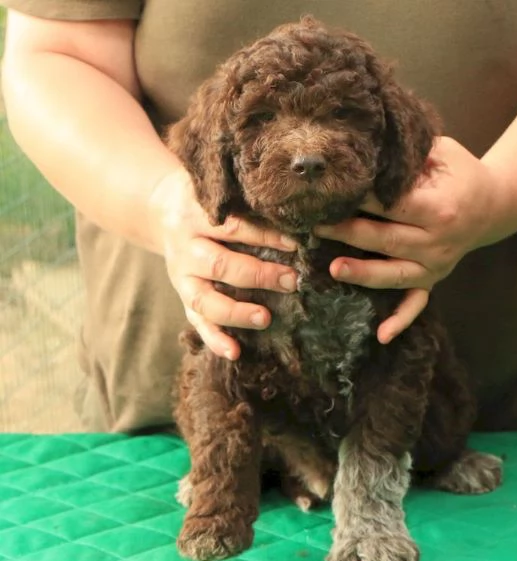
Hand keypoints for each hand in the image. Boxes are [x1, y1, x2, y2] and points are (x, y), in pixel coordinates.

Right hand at [152, 167, 297, 359]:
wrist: (160, 208)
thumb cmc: (206, 200)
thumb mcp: (218, 192)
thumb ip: (246, 202)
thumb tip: (297, 212)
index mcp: (196, 216)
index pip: (233, 227)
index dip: (265, 236)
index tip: (296, 243)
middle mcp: (186, 248)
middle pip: (220, 265)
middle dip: (258, 275)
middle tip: (293, 281)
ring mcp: (181, 277)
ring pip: (204, 300)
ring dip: (236, 312)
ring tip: (266, 318)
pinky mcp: (182, 296)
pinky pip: (196, 322)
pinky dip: (214, 339)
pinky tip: (234, 352)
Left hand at [315, 137, 505, 342]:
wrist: (495, 204)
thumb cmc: (462, 174)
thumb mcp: (443, 153)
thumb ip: (410, 155)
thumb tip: (369, 148)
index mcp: (440, 207)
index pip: (393, 204)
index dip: (360, 198)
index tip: (331, 192)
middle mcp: (439, 241)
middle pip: (386, 239)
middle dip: (348, 233)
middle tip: (313, 226)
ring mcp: (437, 265)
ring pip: (394, 274)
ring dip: (363, 274)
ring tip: (333, 270)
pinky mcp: (434, 279)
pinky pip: (417, 303)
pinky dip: (401, 320)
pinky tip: (381, 335)